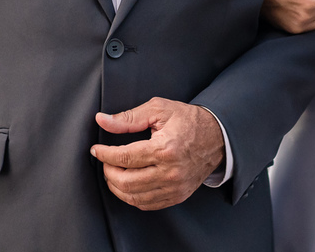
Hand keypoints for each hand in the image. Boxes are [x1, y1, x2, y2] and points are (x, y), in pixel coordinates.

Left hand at [90, 97, 223, 209]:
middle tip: (105, 161)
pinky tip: (128, 184)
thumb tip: (102, 120)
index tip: (96, 150)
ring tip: (113, 172)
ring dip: (117, 186)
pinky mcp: (178, 196)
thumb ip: (128, 117)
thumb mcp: (159, 109)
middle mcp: (171, 172)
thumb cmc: (188, 120)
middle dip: (108, 172)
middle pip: (126, 181)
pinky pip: (147, 204)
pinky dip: (132, 196)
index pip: (125, 157)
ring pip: (134, 197)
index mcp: (165, 149)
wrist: (218, 136)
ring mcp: (175, 187)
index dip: (105, 154)